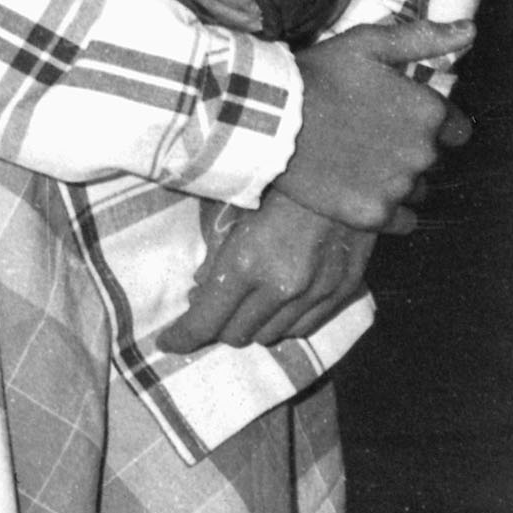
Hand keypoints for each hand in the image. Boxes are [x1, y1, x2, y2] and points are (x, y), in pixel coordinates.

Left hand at [159, 193, 378, 350]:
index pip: (205, 323)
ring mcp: (315, 292)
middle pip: (236, 336)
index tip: (169, 342)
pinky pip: (304, 328)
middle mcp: (280, 286)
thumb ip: (213, 258)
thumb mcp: (229, 214)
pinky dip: (284, 322)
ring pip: (270, 336)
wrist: (344, 170)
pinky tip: (276, 305)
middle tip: (209, 309)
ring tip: (245, 304)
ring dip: (251, 325)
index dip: (182, 338)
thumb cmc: (276, 185)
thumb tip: (199, 291)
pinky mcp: (343, 291)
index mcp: (244, 265)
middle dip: (217, 327)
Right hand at [271, 14, 473, 232]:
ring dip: (396, 182)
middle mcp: (423, 152)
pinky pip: (402, 222)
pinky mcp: (372, 213)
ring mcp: (398, 186)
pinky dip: (388, 212)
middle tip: (368, 142)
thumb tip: (471, 30)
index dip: (428, 127)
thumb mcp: (368, 44)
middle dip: (408, 153)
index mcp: (430, 112)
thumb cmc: (317, 76)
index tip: (396, 123)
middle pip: (432, 161)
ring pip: (415, 191)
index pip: (455, 130)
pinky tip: (360, 194)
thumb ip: (423, 38)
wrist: (267, 118)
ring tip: (358, 167)